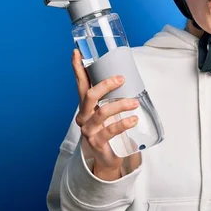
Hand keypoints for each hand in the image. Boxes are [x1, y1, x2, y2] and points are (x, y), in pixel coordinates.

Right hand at [72, 49, 139, 180]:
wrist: (108, 158)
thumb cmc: (109, 129)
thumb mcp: (109, 111)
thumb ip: (113, 96)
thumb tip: (130, 76)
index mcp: (86, 106)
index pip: (80, 84)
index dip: (77, 68)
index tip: (76, 52)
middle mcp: (84, 116)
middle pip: (89, 96)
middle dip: (105, 85)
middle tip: (121, 79)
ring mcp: (89, 130)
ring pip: (102, 112)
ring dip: (120, 105)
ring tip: (135, 103)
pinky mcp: (97, 142)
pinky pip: (110, 130)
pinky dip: (123, 123)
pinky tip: (133, 119)